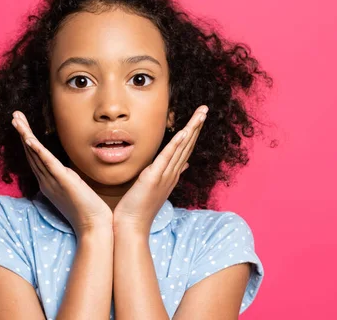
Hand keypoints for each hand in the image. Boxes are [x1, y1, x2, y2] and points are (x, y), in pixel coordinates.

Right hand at [12, 111, 112, 235]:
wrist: (93, 227)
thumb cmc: (87, 210)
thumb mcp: (74, 189)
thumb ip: (68, 179)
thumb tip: (68, 173)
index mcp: (49, 182)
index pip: (35, 157)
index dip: (27, 140)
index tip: (21, 125)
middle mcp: (46, 181)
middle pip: (31, 153)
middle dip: (22, 133)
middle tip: (15, 115)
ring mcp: (52, 181)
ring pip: (35, 154)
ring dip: (25, 136)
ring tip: (17, 120)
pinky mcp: (62, 181)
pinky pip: (47, 163)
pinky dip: (37, 150)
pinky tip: (29, 139)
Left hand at [112, 105, 208, 234]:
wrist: (131, 227)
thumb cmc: (139, 208)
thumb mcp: (156, 187)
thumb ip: (168, 174)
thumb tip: (183, 165)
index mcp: (171, 175)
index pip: (185, 149)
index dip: (193, 132)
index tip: (199, 118)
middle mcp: (171, 174)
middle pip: (188, 145)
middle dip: (196, 126)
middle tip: (205, 109)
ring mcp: (164, 175)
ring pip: (181, 147)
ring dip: (191, 129)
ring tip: (201, 113)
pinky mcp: (153, 178)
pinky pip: (167, 158)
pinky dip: (176, 144)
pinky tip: (184, 132)